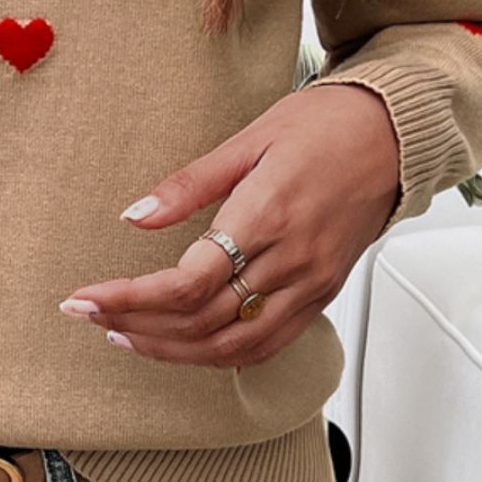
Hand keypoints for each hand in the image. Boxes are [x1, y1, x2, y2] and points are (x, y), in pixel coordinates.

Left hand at [58, 84, 400, 370]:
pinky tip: (184, 344)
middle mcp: (291, 261)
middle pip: (201, 322)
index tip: (85, 297)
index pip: (186, 283)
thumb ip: (189, 184)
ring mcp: (310, 285)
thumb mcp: (248, 139)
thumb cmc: (325, 126)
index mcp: (266, 216)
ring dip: (171, 350)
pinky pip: (267, 345)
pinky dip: (219, 355)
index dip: (129, 298)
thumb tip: (135, 216)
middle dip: (135, 325)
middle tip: (88, 314)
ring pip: (232, 346)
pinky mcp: (322, 294)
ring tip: (125, 334)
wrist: (396, 134)